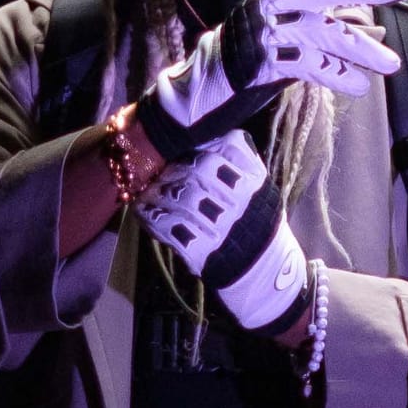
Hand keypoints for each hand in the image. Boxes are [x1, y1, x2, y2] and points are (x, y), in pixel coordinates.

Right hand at [134, 0, 407, 157]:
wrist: (195, 94)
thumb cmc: (237, 61)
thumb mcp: (273, 31)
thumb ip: (312, 23)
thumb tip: (365, 25)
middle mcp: (267, 3)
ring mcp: (264, 31)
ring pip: (323, 32)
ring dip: (361, 49)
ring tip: (391, 64)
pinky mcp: (264, 63)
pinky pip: (310, 67)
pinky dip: (337, 77)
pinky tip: (360, 87)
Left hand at [135, 130, 309, 337]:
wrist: (262, 272)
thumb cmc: (257, 225)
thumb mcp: (260, 189)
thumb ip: (241, 163)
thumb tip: (217, 135)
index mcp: (253, 183)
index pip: (224, 149)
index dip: (202, 146)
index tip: (188, 150)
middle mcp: (238, 203)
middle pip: (199, 169)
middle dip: (177, 168)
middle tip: (163, 172)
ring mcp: (220, 227)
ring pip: (183, 197)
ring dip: (161, 192)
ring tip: (151, 192)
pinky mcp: (202, 251)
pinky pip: (170, 228)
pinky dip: (153, 219)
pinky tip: (145, 213)